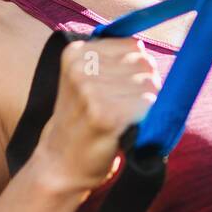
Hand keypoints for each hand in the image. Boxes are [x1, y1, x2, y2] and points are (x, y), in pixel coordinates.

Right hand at [36, 38, 161, 194]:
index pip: (134, 46)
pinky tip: (124, 130)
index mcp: (77, 51)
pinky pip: (149, 106)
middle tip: (120, 109)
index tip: (117, 91)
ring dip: (145, 106)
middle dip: (144, 87)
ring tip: (120, 120)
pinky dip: (145, 120)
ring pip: (151, 85)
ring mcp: (90, 89)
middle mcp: (81, 66)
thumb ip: (115, 58)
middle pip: (145, 64)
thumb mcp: (86, 79)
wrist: (60, 165)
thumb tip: (148, 52)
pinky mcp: (104, 114)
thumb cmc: (82, 121)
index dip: (136, 71)